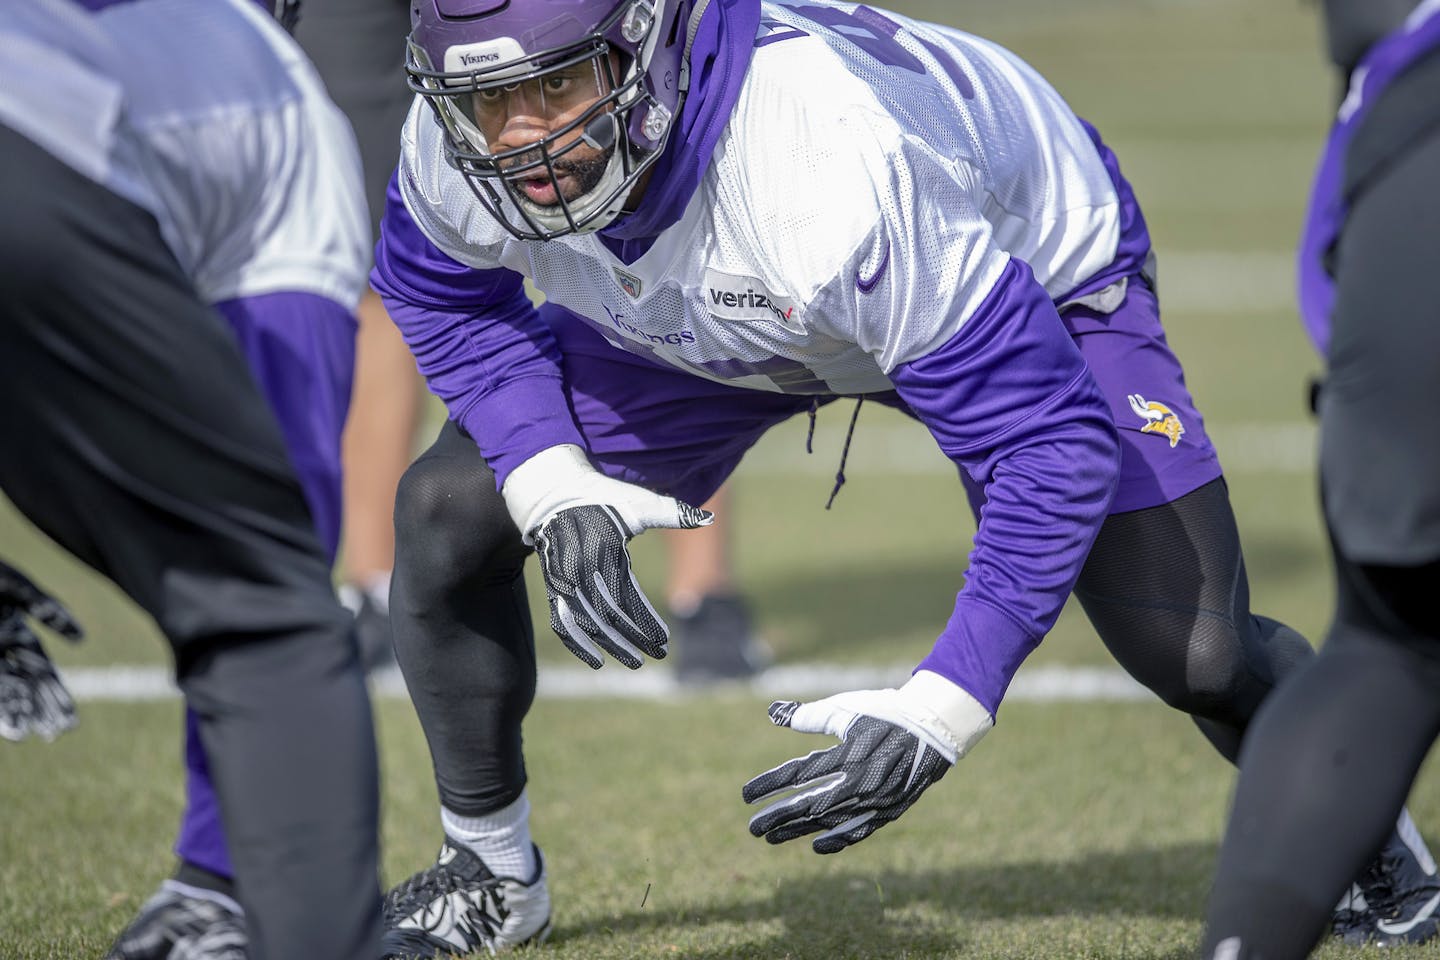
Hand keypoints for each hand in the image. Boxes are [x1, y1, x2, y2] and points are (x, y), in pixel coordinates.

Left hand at [0, 561, 83, 741]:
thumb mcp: (12, 584)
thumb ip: (44, 606)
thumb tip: (81, 639)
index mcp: (13, 631)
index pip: (39, 670)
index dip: (55, 695)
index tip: (69, 721)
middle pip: (23, 686)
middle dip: (38, 710)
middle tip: (54, 734)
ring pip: (2, 690)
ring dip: (13, 712)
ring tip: (23, 734)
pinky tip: (9, 721)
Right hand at [503, 445, 712, 668]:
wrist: (552, 490)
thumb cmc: (602, 495)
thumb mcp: (638, 501)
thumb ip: (673, 513)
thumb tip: (709, 519)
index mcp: (605, 551)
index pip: (626, 599)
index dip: (645, 624)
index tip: (665, 642)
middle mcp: (581, 569)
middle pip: (607, 617)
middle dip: (633, 640)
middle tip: (657, 656)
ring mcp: (563, 580)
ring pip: (585, 624)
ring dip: (609, 646)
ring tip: (634, 662)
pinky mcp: (553, 586)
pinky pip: (562, 622)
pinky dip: (576, 644)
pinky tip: (595, 660)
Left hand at [742, 671, 992, 852]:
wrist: (935, 727)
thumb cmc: (885, 712)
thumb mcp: (845, 709)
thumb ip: (808, 716)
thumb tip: (773, 712)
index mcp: (848, 754)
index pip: (799, 774)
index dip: (770, 785)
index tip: (745, 795)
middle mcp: (860, 782)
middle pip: (810, 805)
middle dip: (778, 818)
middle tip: (752, 828)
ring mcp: (876, 800)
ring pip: (830, 822)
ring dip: (799, 831)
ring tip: (772, 837)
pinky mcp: (890, 810)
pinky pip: (860, 831)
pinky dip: (837, 840)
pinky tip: (816, 846)